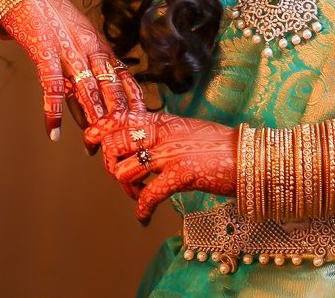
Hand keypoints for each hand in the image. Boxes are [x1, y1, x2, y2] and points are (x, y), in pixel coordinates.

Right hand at [0, 0, 145, 140]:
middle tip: (119, 144)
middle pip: (109, 88)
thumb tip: (91, 118)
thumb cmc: (59, 25)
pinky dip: (53, 110)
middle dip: (115, 117)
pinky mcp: (46, 53)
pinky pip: (52, 85)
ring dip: (91, 117)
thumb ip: (87, 79)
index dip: (134, 104)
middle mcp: (90, 51)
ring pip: (86, 87)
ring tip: (94, 143)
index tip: (141, 127)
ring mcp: (69, 52)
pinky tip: (54, 131)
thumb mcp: (81, 47)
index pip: (125, 79)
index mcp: (102, 49)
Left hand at [85, 109, 236, 222]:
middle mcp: (162, 133)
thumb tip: (140, 139)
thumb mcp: (184, 129)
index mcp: (162, 121)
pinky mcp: (181, 174)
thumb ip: (161, 131)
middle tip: (119, 177)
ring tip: (137, 196)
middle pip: (114, 143)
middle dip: (109, 164)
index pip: (119, 117)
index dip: (98, 129)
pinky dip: (142, 209)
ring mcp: (170, 153)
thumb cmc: (216, 145)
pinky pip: (149, 194)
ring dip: (126, 190)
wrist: (245, 156)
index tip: (89, 142)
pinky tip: (144, 217)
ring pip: (124, 171)